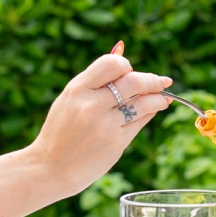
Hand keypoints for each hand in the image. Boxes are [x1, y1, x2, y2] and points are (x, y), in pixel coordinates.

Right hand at [28, 52, 170, 195]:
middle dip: (153, 80)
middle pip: (134, 81)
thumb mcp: (70, 99)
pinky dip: (149, 114)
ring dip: (159, 98)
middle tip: (162, 81)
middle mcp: (91, 105)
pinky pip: (140, 122)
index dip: (126, 66)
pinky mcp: (116, 143)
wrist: (50, 168)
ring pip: (144, 103)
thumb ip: (96, 78)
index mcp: (77, 89)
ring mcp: (105, 125)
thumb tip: (121, 48)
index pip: (112, 63)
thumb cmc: (61, 131)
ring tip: (164, 97)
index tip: (130, 72)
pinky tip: (153, 111)